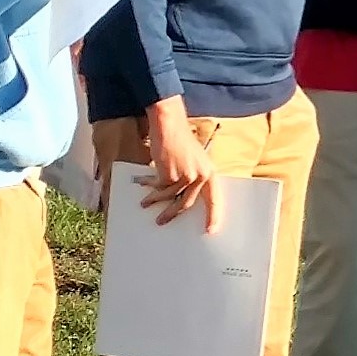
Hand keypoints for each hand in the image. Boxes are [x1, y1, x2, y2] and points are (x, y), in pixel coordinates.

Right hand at [139, 99, 223, 228]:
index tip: (210, 229)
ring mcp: (186, 177)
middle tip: (162, 221)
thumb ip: (193, 177)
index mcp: (210, 173)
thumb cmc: (180, 140)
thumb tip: (182, 196)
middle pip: (187, 203)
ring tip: (145, 204)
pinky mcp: (170, 175)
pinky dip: (149, 188)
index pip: (214, 200)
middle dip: (172, 214)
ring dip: (155, 202)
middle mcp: (201, 176)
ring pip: (169, 198)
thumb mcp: (195, 160)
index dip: (213, 216)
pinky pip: (158, 188)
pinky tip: (142, 185)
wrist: (170, 126)